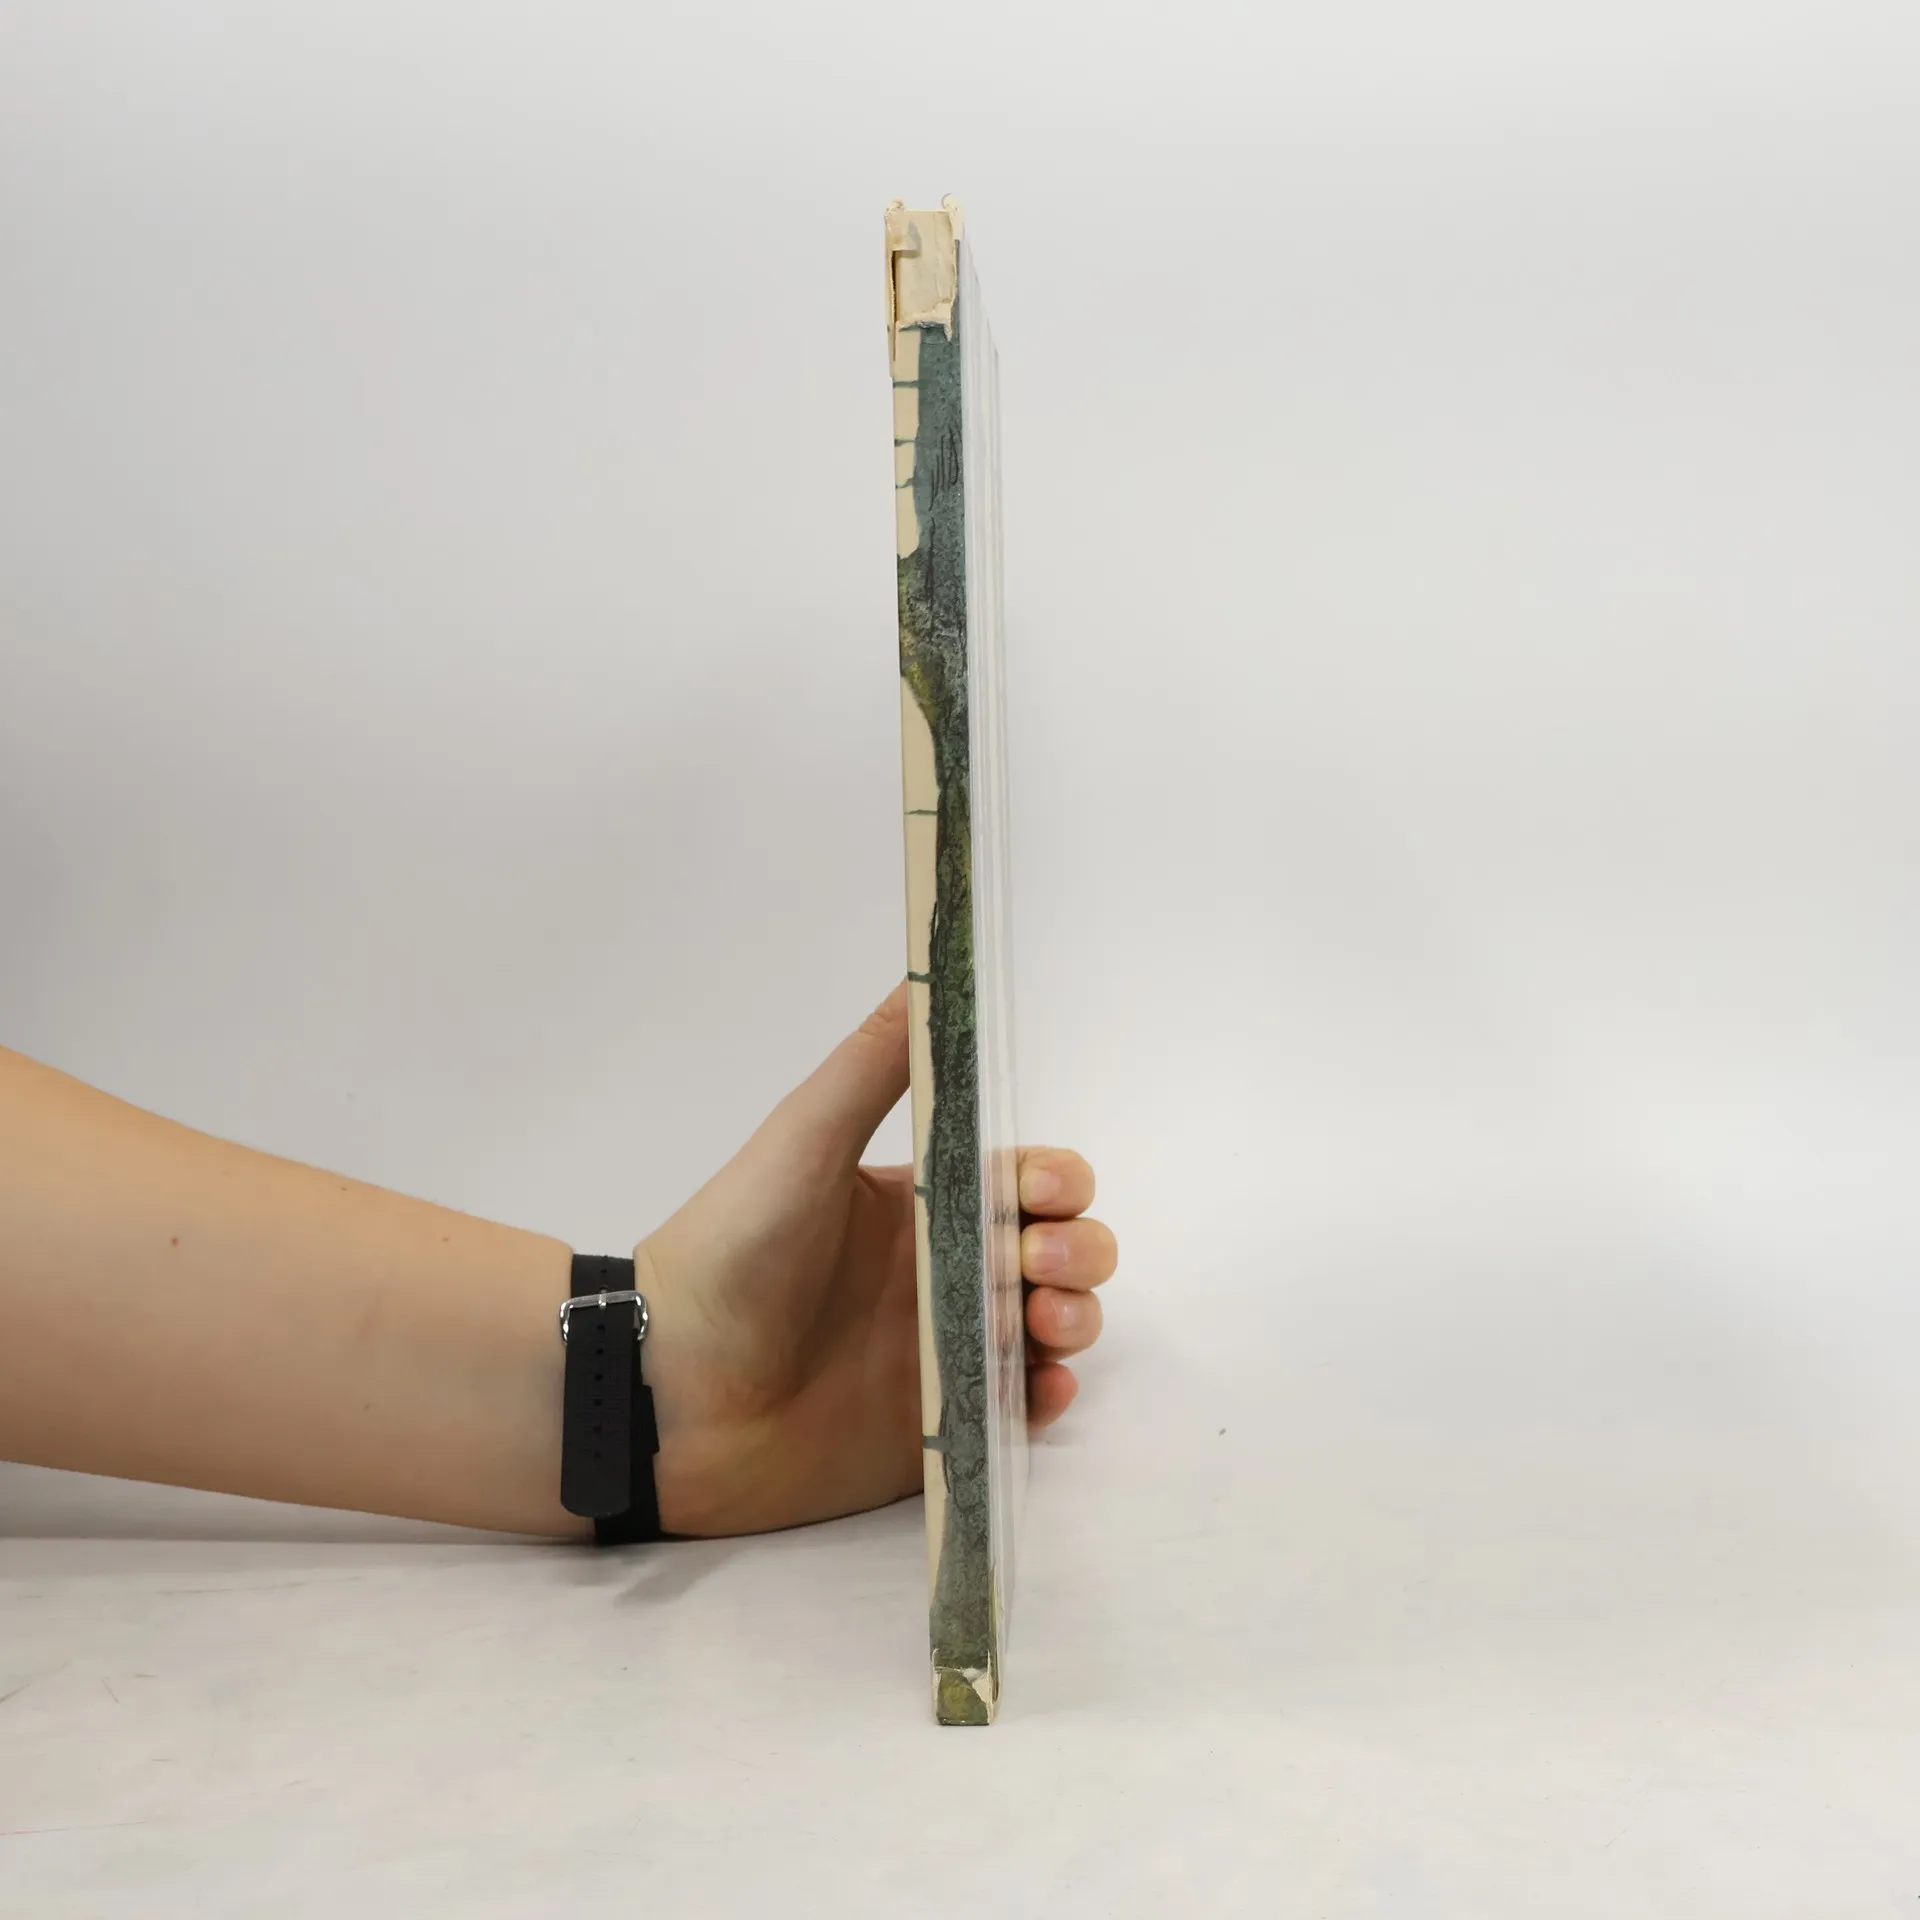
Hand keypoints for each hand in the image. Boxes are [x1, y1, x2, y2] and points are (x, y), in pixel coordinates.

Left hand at [635, 984, 1117, 1536]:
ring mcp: (946, 1350)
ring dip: (1076, 1316)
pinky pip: (1021, 1412)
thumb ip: (874, 1061)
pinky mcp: (939, 1425)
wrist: (670, 1388)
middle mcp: (942, 1272)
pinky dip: (1048, 1397)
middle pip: (1059, 1250)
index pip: (1025, 1181)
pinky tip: (1039, 1388)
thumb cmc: (733, 1249)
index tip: (1043, 1191)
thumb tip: (932, 965)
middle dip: (1078, 1250)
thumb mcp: (805, 1138)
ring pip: (1054, 1326)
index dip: (1055, 1182)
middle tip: (1036, 1264)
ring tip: (1042, 1326)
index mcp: (920, 1201)